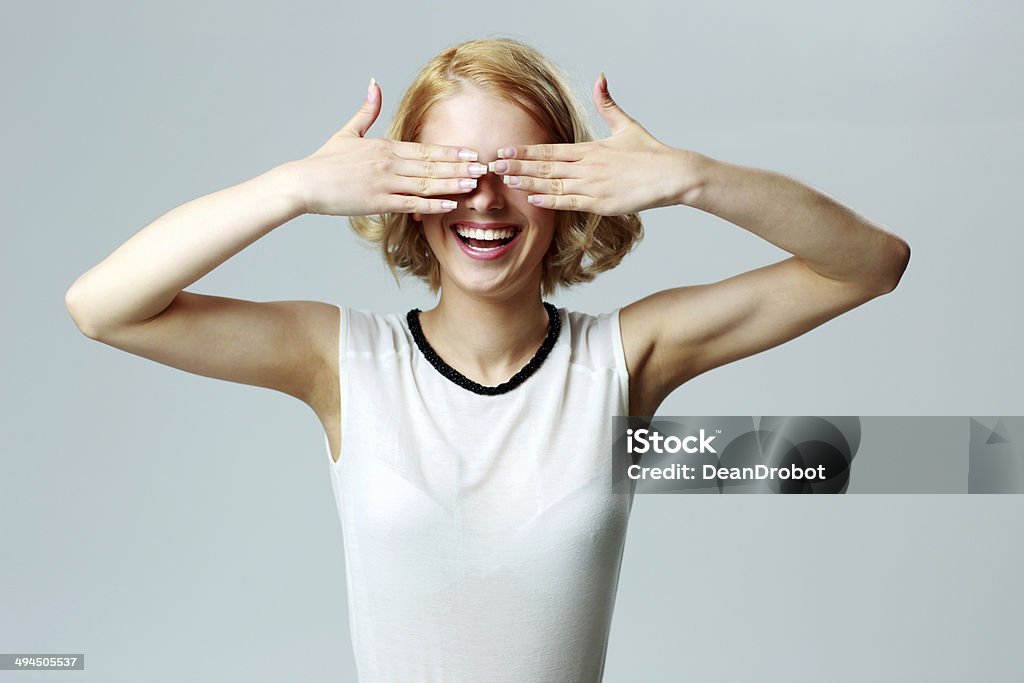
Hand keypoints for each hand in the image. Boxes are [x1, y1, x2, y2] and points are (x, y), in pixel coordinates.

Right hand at [288, 79, 485, 216]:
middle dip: (461, 166)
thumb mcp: (348, 132)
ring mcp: (384, 183)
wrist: (304, 183)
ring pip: (426, 184)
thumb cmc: (325, 161)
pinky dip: (432, 204)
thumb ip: (366, 111)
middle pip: (432, 165)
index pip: (425, 149)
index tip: (472, 152)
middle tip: (485, 168)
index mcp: (385, 147)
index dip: (451, 151)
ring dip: (453, 184)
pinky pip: (411, 204)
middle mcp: (389, 163)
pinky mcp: (378, 202)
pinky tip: (450, 205)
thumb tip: (375, 83)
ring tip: (475, 184)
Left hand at [488, 73, 701, 215]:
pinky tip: (533, 198)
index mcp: (590, 149)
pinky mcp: (601, 204)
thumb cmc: (650, 152)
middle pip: (544, 166)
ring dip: (527, 183)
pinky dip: (550, 200)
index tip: (504, 150)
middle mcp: (587, 167)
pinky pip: (569, 202)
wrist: (672, 174)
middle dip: (516, 166)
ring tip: (505, 181)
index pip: (549, 150)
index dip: (525, 151)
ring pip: (552, 184)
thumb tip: (600, 77)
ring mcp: (593, 186)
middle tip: (493, 165)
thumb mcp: (627, 125)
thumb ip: (608, 105)